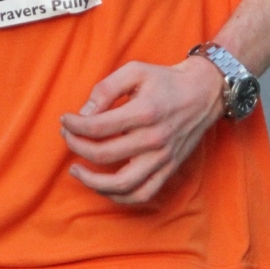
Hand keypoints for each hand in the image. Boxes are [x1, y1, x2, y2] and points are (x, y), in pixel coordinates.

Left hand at [60, 57, 225, 204]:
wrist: (204, 93)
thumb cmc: (165, 80)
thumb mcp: (135, 71)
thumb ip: (106, 88)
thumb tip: (83, 113)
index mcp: (143, 112)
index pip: (96, 127)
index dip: (74, 125)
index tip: (65, 120)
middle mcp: (153, 140)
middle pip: (103, 155)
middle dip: (76, 146)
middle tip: (67, 136)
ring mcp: (162, 159)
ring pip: (121, 185)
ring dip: (91, 182)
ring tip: (75, 169)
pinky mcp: (169, 169)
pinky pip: (142, 194)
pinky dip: (119, 197)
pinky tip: (102, 187)